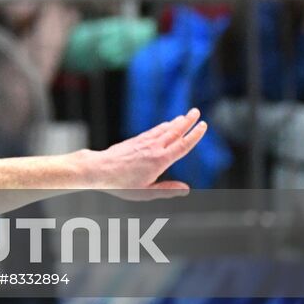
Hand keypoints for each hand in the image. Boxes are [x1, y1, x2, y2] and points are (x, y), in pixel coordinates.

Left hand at [83, 109, 207, 196]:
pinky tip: (165, 125)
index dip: (194, 135)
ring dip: (175, 122)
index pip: (182, 145)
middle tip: (197, 111)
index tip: (203, 125)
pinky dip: (162, 127)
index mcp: (160, 160)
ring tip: (185, 116)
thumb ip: (167, 190)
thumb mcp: (145, 192)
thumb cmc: (121, 184)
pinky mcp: (135, 141)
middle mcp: (153, 148)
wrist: (99, 169)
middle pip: (174, 132)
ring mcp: (143, 142)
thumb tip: (186, 189)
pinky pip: (153, 131)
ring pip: (163, 130)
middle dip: (187, 122)